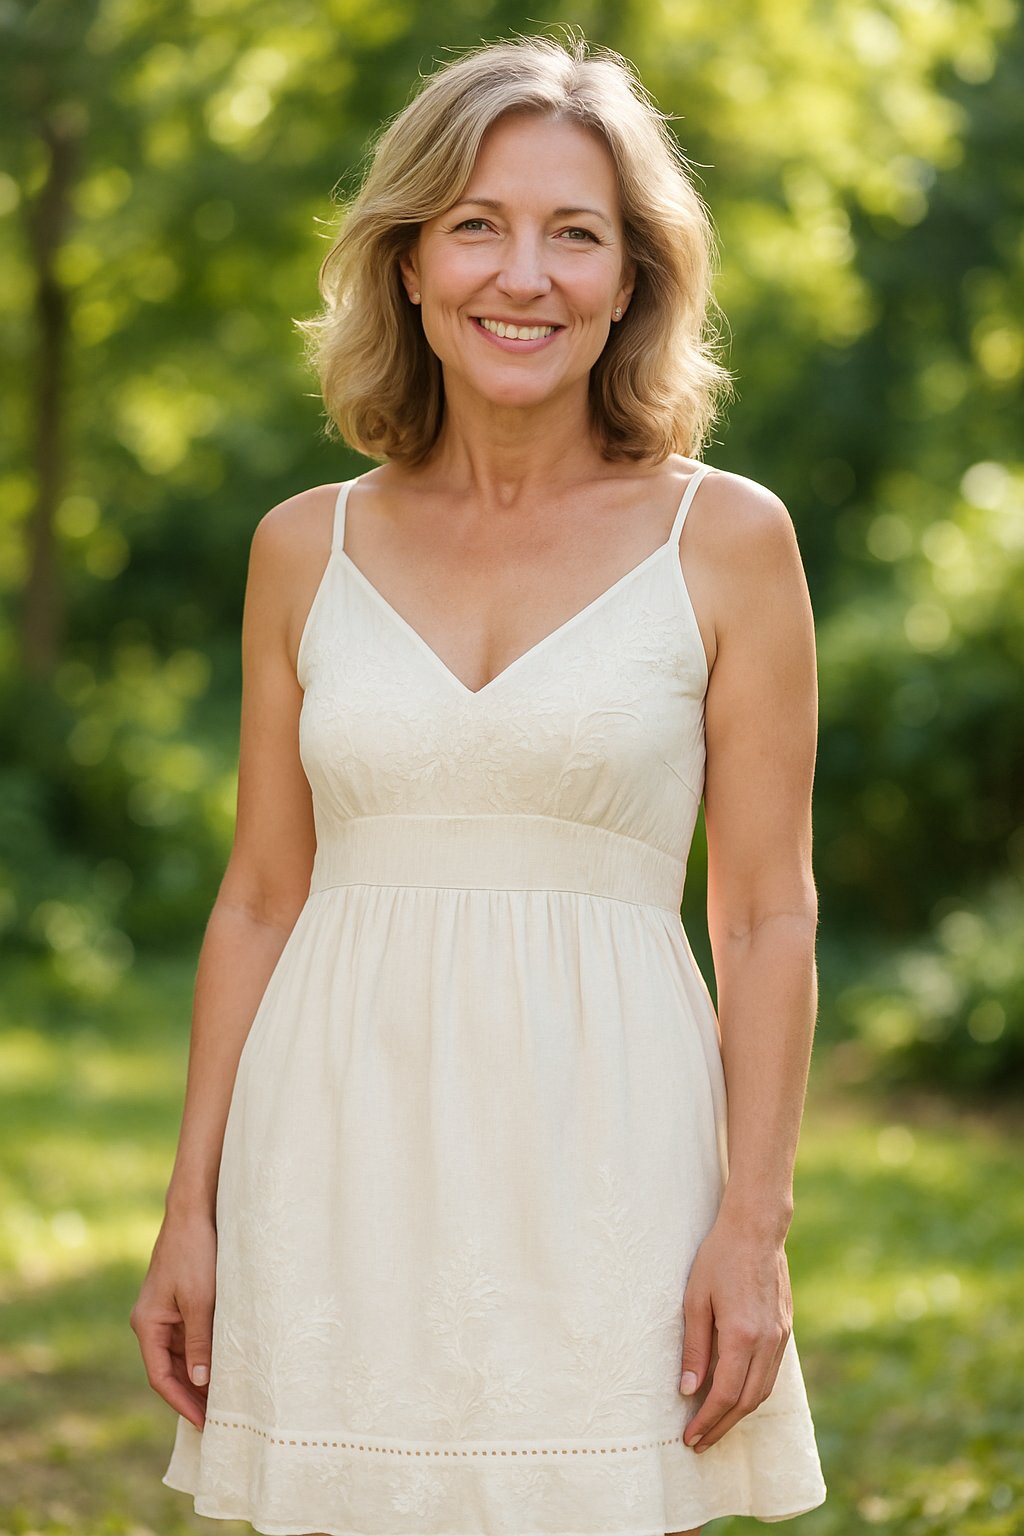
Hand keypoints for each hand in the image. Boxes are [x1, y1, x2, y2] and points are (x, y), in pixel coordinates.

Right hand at [129, 1209, 216, 1430]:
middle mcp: (152, 1322)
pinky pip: (189, 1338)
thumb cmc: (195, 1253)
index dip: (182, 1402)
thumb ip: (199, 1342)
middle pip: (170, 1369)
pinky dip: (203, 1354)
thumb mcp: (200, 1301)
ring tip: (223, 1399)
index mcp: (148, 1324)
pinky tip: (222, 1366)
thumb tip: (200, 1381)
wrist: (194, 1212)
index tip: (203, 1423)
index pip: (161, 1376)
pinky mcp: (180, 1302)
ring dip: (199, 1376)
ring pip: (181, 1355)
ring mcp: (166, 1313)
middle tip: (217, 1419)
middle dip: (191, 1394)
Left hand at [678, 1210, 792, 1452]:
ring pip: (763, 1391)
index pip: (724, 1394)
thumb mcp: (695, 1300)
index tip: (690, 1437)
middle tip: (700, 1442)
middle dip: (722, 1426)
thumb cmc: (719, 1259)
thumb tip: (687, 1389)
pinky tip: (736, 1394)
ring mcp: (780, 1337)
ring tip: (715, 1425)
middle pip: (746, 1401)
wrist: (756, 1230)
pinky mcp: (785, 1329)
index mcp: (742, 1336)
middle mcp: (767, 1342)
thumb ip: (694, 1348)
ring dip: (739, 1413)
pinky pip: (771, 1373)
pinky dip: (753, 1391)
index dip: (707, 1421)